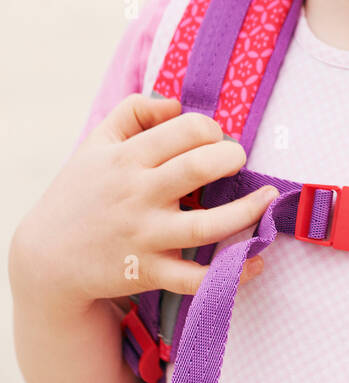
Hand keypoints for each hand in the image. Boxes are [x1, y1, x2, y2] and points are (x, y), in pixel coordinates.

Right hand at [13, 94, 279, 311]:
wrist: (47, 258)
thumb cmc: (81, 193)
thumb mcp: (96, 143)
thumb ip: (134, 112)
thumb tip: (177, 104)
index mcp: (127, 159)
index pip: (184, 130)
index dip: (211, 129)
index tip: (214, 138)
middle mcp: (138, 196)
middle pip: (198, 169)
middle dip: (231, 158)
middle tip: (238, 161)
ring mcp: (145, 237)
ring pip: (206, 226)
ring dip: (246, 212)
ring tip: (268, 199)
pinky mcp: (148, 272)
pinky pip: (196, 278)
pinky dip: (232, 272)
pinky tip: (256, 260)